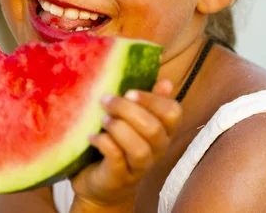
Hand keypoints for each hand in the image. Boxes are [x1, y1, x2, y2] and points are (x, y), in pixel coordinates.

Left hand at [70, 79, 181, 209]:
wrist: (102, 185)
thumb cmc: (119, 144)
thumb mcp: (134, 121)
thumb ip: (149, 101)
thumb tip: (166, 82)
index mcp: (164, 131)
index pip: (173, 113)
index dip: (152, 99)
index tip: (128, 92)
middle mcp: (157, 150)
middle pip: (153, 128)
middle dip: (127, 110)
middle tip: (106, 100)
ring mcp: (139, 167)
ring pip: (139, 148)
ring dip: (118, 128)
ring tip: (103, 120)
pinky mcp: (119, 178)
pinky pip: (116, 159)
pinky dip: (104, 143)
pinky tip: (93, 136)